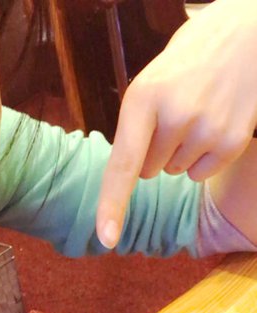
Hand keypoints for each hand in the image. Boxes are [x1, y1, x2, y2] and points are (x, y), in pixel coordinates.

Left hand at [96, 0, 256, 247]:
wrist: (244, 36)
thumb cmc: (186, 64)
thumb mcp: (148, 85)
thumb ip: (133, 130)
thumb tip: (130, 177)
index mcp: (142, 99)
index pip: (123, 165)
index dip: (112, 205)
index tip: (107, 238)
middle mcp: (174, 116)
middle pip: (147, 172)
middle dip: (154, 150)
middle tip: (174, 111)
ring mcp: (207, 129)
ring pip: (174, 172)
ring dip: (181, 150)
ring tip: (197, 110)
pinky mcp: (232, 141)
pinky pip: (200, 174)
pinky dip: (203, 157)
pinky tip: (214, 123)